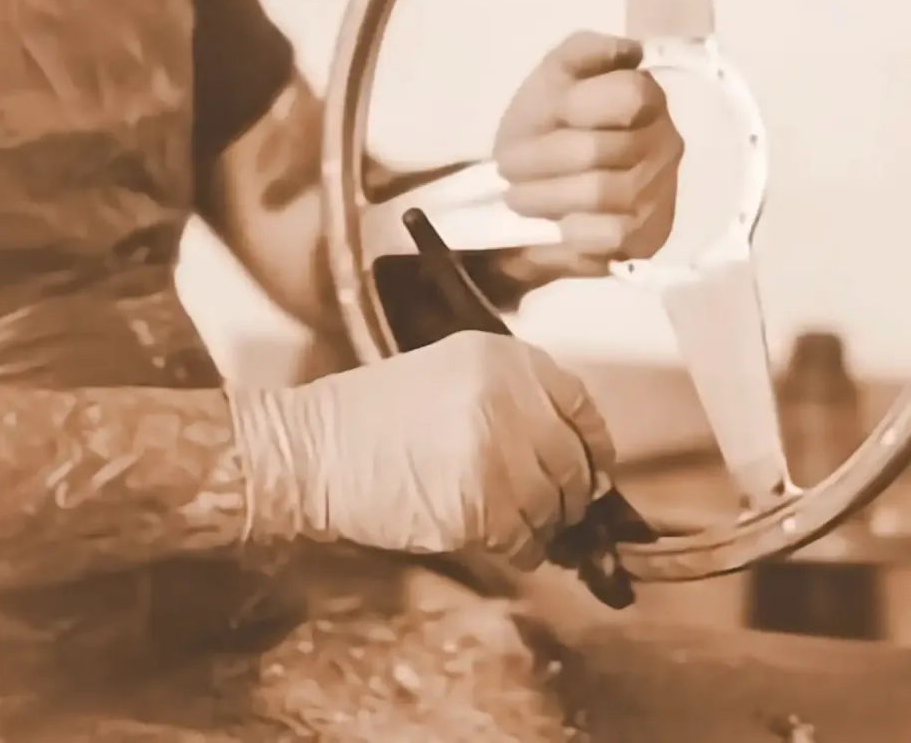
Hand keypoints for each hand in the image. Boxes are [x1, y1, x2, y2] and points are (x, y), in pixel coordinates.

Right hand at [234, 332, 615, 570]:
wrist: (313, 449)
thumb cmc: (373, 415)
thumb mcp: (450, 373)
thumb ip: (512, 397)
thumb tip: (572, 452)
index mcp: (505, 359)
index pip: (580, 405)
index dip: (595, 445)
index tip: (597, 469)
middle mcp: (507, 399)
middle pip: (572, 462)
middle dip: (573, 495)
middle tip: (562, 511)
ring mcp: (494, 453)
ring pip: (551, 506)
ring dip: (544, 526)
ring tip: (521, 528)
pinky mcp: (477, 505)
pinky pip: (522, 540)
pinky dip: (522, 551)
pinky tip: (505, 546)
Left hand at [494, 30, 682, 277]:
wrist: (537, 186)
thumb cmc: (545, 124)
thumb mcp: (555, 75)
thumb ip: (585, 50)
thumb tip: (631, 52)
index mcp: (645, 96)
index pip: (629, 96)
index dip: (580, 109)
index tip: (542, 117)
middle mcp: (664, 143)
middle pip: (601, 150)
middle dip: (541, 158)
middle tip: (507, 166)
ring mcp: (660, 192)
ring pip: (602, 193)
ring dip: (546, 196)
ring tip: (517, 196)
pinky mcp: (648, 236)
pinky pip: (612, 236)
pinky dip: (574, 232)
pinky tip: (554, 226)